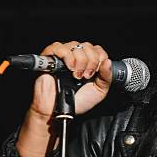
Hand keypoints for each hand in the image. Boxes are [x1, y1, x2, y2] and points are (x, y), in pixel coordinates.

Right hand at [15, 41, 111, 156]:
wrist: (59, 110)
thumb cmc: (77, 101)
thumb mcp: (99, 91)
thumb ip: (106, 77)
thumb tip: (108, 62)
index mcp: (87, 63)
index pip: (97, 49)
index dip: (100, 57)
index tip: (97, 71)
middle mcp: (75, 58)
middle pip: (87, 46)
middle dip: (91, 61)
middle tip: (87, 76)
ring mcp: (62, 57)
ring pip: (75, 45)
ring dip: (80, 60)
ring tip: (77, 75)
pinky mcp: (49, 57)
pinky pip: (59, 47)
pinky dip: (67, 56)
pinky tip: (70, 68)